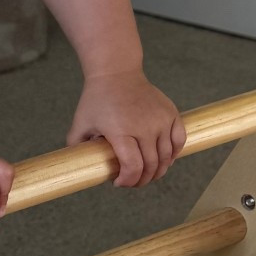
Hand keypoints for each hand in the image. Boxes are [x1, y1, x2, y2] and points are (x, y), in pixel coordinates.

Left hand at [69, 70, 184, 186]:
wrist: (117, 73)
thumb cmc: (98, 99)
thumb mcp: (81, 122)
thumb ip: (76, 145)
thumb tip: (77, 164)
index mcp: (121, 131)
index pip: (133, 167)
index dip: (128, 181)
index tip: (119, 183)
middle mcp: (145, 127)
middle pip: (151, 166)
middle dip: (142, 180)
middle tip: (133, 182)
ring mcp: (161, 120)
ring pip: (166, 157)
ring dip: (158, 171)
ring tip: (147, 174)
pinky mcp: (171, 113)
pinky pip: (179, 140)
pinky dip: (174, 154)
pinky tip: (164, 160)